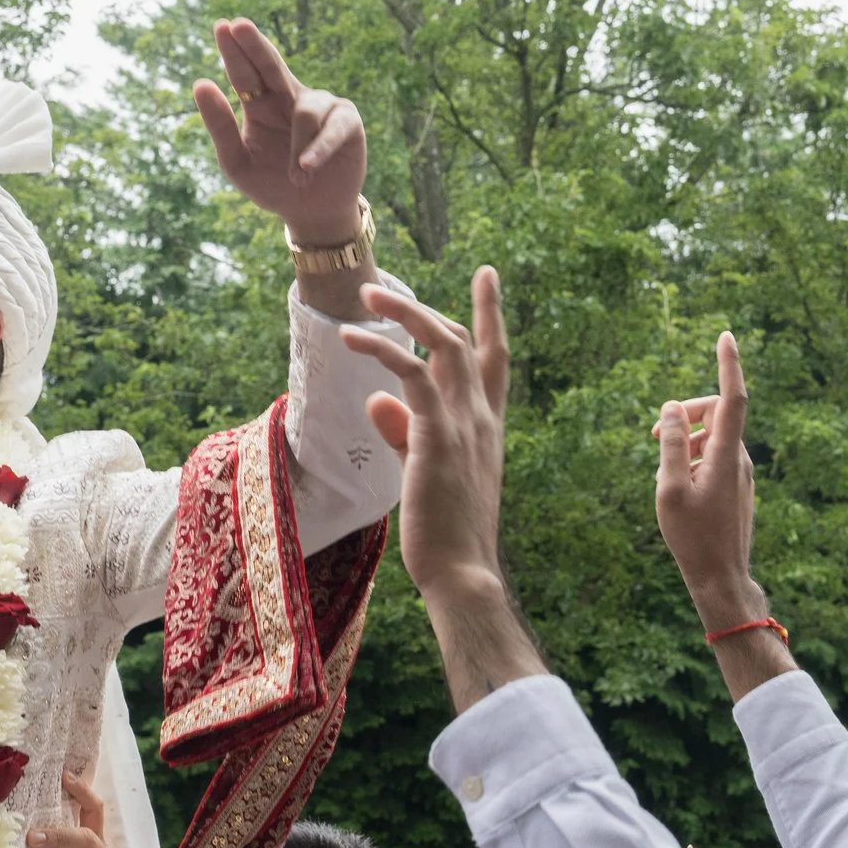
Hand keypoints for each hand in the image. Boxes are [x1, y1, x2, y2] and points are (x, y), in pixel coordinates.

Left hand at [191, 19, 365, 245]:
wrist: (310, 212)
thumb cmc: (272, 184)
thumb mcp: (237, 162)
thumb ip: (220, 126)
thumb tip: (201, 83)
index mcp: (260, 104)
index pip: (245, 73)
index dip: (235, 50)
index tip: (223, 26)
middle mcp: (289, 98)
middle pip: (271, 66)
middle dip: (256, 46)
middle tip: (239, 26)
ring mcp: (321, 106)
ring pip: (305, 111)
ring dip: (297, 147)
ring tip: (295, 176)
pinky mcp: (347, 121)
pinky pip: (332, 127)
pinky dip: (318, 148)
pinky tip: (306, 166)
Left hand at [341, 267, 509, 599]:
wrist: (464, 572)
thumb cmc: (445, 532)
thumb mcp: (424, 472)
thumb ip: (404, 432)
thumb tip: (376, 399)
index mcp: (487, 426)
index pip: (494, 358)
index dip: (489, 315)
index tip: (486, 275)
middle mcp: (481, 417)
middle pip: (463, 341)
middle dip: (426, 306)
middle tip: (380, 288)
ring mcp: (464, 424)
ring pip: (442, 344)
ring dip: (403, 313)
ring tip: (365, 295)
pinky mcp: (436, 436)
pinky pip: (412, 375)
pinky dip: (383, 350)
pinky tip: (353, 340)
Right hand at [654, 333, 758, 613]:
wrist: (720, 576)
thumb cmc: (692, 536)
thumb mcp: (670, 487)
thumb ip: (672, 444)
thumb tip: (672, 407)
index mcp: (727, 455)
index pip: (732, 399)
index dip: (729, 365)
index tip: (726, 335)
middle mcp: (740, 458)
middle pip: (717, 414)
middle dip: (686, 413)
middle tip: (653, 433)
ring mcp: (741, 472)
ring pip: (714, 437)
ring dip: (687, 440)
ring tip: (664, 469)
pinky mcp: (737, 485)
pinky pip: (715, 456)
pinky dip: (694, 458)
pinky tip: (677, 485)